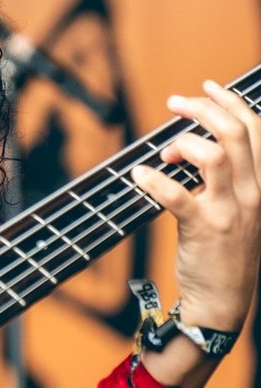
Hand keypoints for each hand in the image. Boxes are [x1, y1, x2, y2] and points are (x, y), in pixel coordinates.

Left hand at [131, 80, 260, 333]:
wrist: (222, 300)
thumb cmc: (223, 251)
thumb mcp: (236, 208)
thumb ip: (221, 177)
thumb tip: (181, 147)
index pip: (257, 129)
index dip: (231, 102)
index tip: (206, 87)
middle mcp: (253, 194)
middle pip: (236, 133)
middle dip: (202, 109)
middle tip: (174, 104)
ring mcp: (231, 211)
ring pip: (213, 155)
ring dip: (181, 143)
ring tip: (164, 153)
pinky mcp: (204, 228)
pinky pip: (177, 194)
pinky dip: (153, 179)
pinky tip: (139, 176)